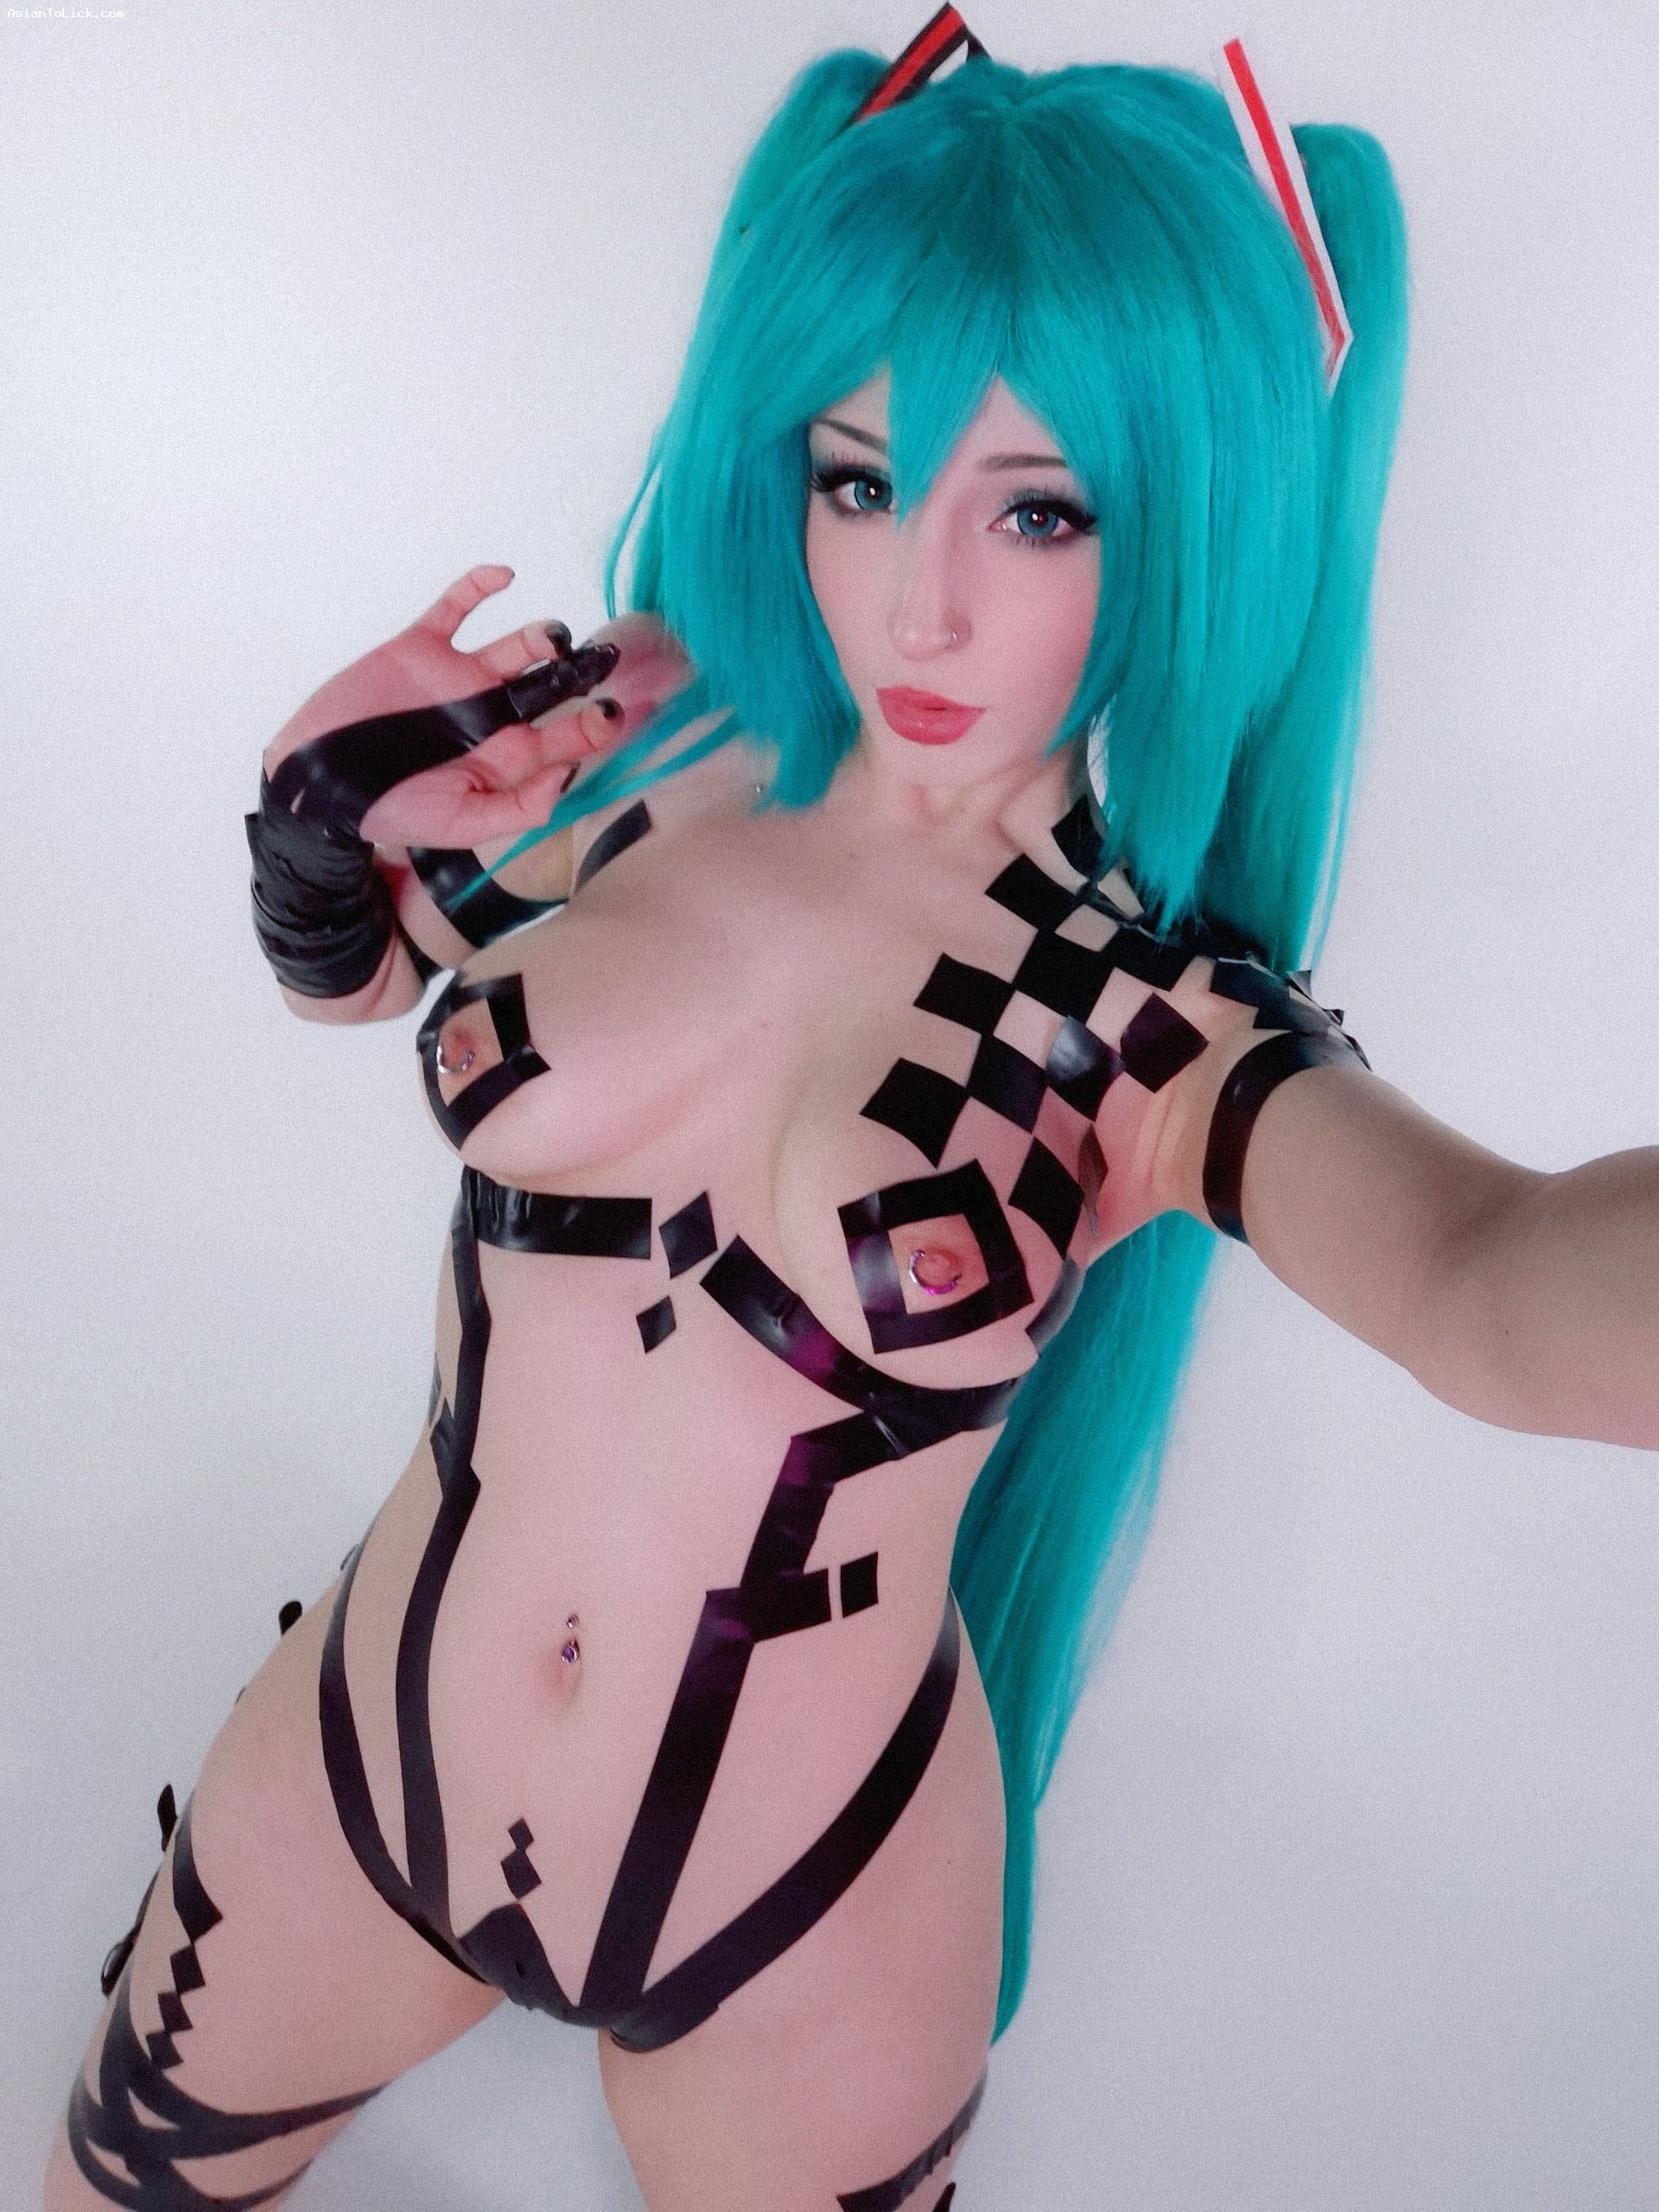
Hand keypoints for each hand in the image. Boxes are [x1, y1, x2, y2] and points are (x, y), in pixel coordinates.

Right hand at [264, 564, 693, 845]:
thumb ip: (516, 808)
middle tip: (611, 658)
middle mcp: (490, 714)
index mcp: (506, 757)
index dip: (594, 725)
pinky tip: (504, 575)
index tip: (616, 712)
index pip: (564, 737)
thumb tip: (567, 780)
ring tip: (555, 638)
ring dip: (541, 637)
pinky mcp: (422, 648)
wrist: (319, 783)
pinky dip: (477, 586)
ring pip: (515, 647)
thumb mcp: (460, 825)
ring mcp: (458, 678)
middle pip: (551, 687)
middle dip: (583, 673)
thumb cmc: (389, 813)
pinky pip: (455, 609)